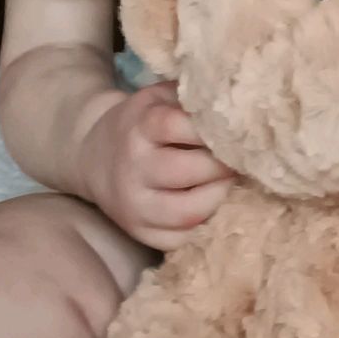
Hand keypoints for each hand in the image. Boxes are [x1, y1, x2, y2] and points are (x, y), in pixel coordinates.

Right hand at [80, 80, 234, 249]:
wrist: (94, 154)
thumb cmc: (143, 122)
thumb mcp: (159, 98)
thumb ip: (192, 97)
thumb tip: (239, 103)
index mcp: (141, 126)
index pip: (179, 125)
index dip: (213, 129)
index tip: (237, 131)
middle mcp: (134, 167)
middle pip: (188, 171)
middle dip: (223, 167)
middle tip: (243, 161)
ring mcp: (134, 205)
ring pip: (187, 212)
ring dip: (219, 199)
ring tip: (231, 184)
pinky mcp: (138, 233)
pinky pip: (180, 240)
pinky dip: (205, 227)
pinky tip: (216, 208)